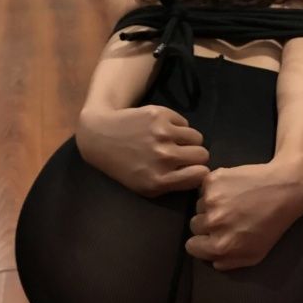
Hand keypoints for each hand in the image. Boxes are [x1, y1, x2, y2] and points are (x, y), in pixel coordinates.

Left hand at [77, 105, 209, 197]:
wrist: (100, 136)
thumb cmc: (124, 166)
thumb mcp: (145, 187)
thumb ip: (173, 184)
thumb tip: (203, 175)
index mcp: (159, 180)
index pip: (201, 175)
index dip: (198, 172)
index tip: (191, 170)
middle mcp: (163, 157)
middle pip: (202, 155)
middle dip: (195, 155)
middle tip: (181, 154)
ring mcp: (162, 134)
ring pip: (197, 137)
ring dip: (188, 140)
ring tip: (172, 141)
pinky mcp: (160, 115)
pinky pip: (184, 123)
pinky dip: (177, 126)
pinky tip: (160, 130)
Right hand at [185, 160, 302, 269]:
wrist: (285, 189)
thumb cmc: (273, 224)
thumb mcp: (255, 254)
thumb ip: (229, 262)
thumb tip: (212, 260)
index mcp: (221, 245)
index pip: (192, 246)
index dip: (202, 241)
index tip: (213, 235)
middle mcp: (213, 223)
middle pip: (194, 225)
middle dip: (207, 223)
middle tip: (228, 217)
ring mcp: (211, 199)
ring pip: (199, 205)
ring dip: (211, 205)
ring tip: (233, 202)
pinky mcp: (212, 180)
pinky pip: (204, 187)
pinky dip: (215, 187)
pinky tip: (233, 188)